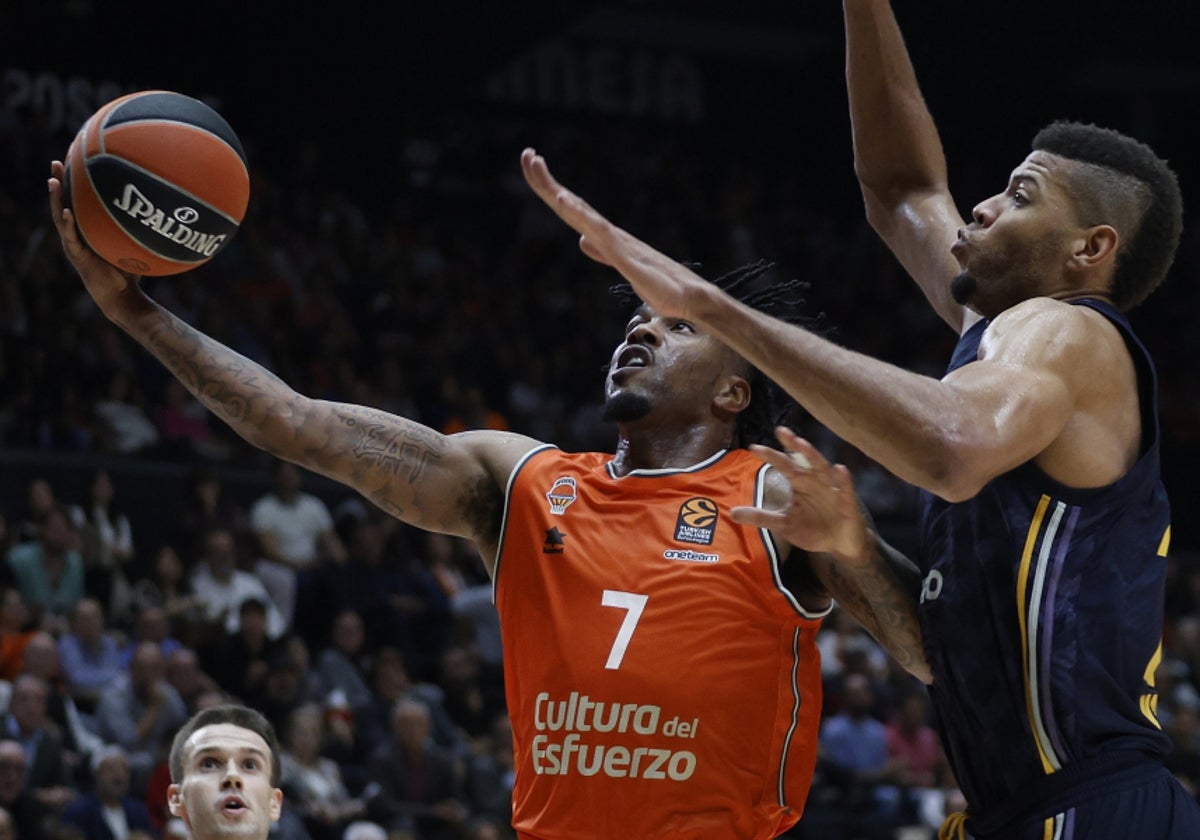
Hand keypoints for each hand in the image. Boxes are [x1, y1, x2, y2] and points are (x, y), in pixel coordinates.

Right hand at [48, 160, 142, 313]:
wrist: (122, 296)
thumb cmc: (130, 271)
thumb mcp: (135, 243)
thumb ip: (142, 229)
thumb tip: (166, 210)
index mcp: (86, 231)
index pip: (76, 202)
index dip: (72, 184)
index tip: (72, 161)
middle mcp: (77, 235)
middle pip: (63, 204)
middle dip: (58, 183)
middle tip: (55, 163)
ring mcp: (73, 245)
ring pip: (59, 217)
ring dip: (55, 199)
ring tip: (53, 182)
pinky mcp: (77, 256)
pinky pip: (70, 237)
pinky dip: (68, 224)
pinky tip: (66, 211)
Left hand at [520, 148, 708, 320]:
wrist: (688, 297)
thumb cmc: (658, 284)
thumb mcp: (621, 266)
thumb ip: (601, 251)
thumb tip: (582, 239)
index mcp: (603, 236)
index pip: (571, 210)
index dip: (550, 190)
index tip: (533, 165)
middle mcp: (608, 233)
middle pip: (571, 204)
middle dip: (547, 181)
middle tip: (527, 154)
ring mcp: (617, 242)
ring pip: (582, 213)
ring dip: (559, 192)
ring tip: (539, 167)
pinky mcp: (625, 255)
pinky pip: (599, 231)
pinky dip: (580, 214)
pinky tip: (564, 202)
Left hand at [730, 426, 869, 559]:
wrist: (840, 544)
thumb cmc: (812, 528)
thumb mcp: (783, 524)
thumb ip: (760, 517)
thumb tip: (731, 512)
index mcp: (799, 483)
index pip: (783, 465)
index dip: (770, 456)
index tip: (754, 447)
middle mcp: (815, 480)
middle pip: (803, 459)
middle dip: (793, 445)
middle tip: (781, 431)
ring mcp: (832, 489)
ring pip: (823, 468)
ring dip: (813, 455)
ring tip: (802, 444)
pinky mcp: (848, 501)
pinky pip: (846, 488)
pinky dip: (843, 479)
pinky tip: (839, 469)